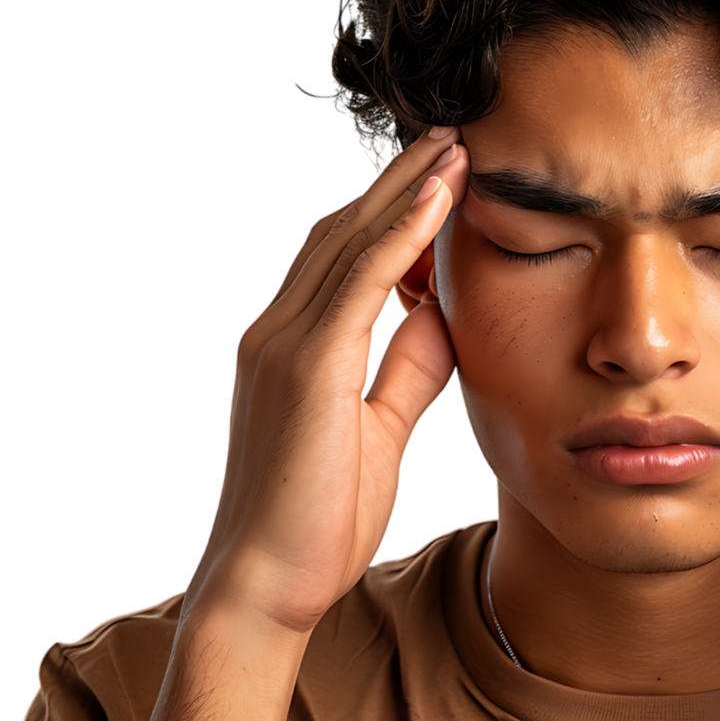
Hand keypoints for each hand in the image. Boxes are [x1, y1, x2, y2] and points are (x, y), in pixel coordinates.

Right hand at [184, 127, 469, 634]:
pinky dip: (399, 234)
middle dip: (400, 180)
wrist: (266, 585)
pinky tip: (435, 198)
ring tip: (453, 146)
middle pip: (345, 231)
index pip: (345, 256)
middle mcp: (278, 331)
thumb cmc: (320, 517)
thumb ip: (406, 369)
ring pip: (351, 241)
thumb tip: (442, 318)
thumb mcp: (380, 429)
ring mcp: (285, 344)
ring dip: (406, 189)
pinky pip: (359, 281)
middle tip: (450, 135)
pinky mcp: (306, 366)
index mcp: (293, 345)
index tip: (440, 176)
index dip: (392, 210)